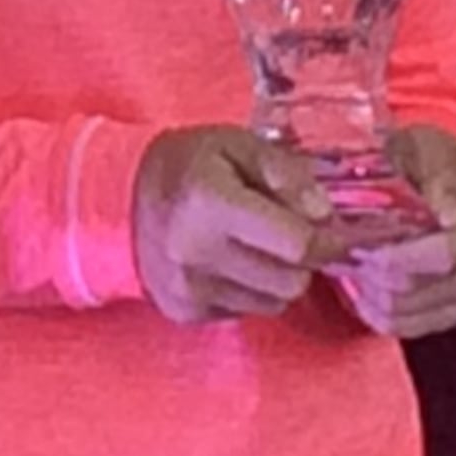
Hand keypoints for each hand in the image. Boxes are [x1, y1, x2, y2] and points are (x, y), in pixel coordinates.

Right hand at [131, 126, 333, 323]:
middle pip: (291, 282)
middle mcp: (196, 253)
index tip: (336, 230)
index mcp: (211, 203)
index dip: (327, 238)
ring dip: (278, 278)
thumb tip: (324, 214)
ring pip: (274, 304)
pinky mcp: (184, 312)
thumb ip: (285, 172)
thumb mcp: (237, 144)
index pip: (297, 244)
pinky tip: (231, 262)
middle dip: (303, 260)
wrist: (119, 199)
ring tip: (256, 246)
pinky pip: (246, 312)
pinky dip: (250, 290)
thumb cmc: (187, 164)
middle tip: (293, 235)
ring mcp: (188, 289)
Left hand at [332, 125, 455, 337]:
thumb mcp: (424, 145)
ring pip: (423, 307)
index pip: (449, 249)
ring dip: (381, 295)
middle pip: (434, 281)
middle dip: (385, 273)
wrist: (431, 171)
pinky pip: (421, 326)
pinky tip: (367, 296)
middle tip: (351, 258)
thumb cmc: (422, 155)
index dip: (403, 256)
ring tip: (357, 273)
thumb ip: (436, 171)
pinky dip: (387, 316)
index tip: (366, 249)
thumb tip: (446, 213)